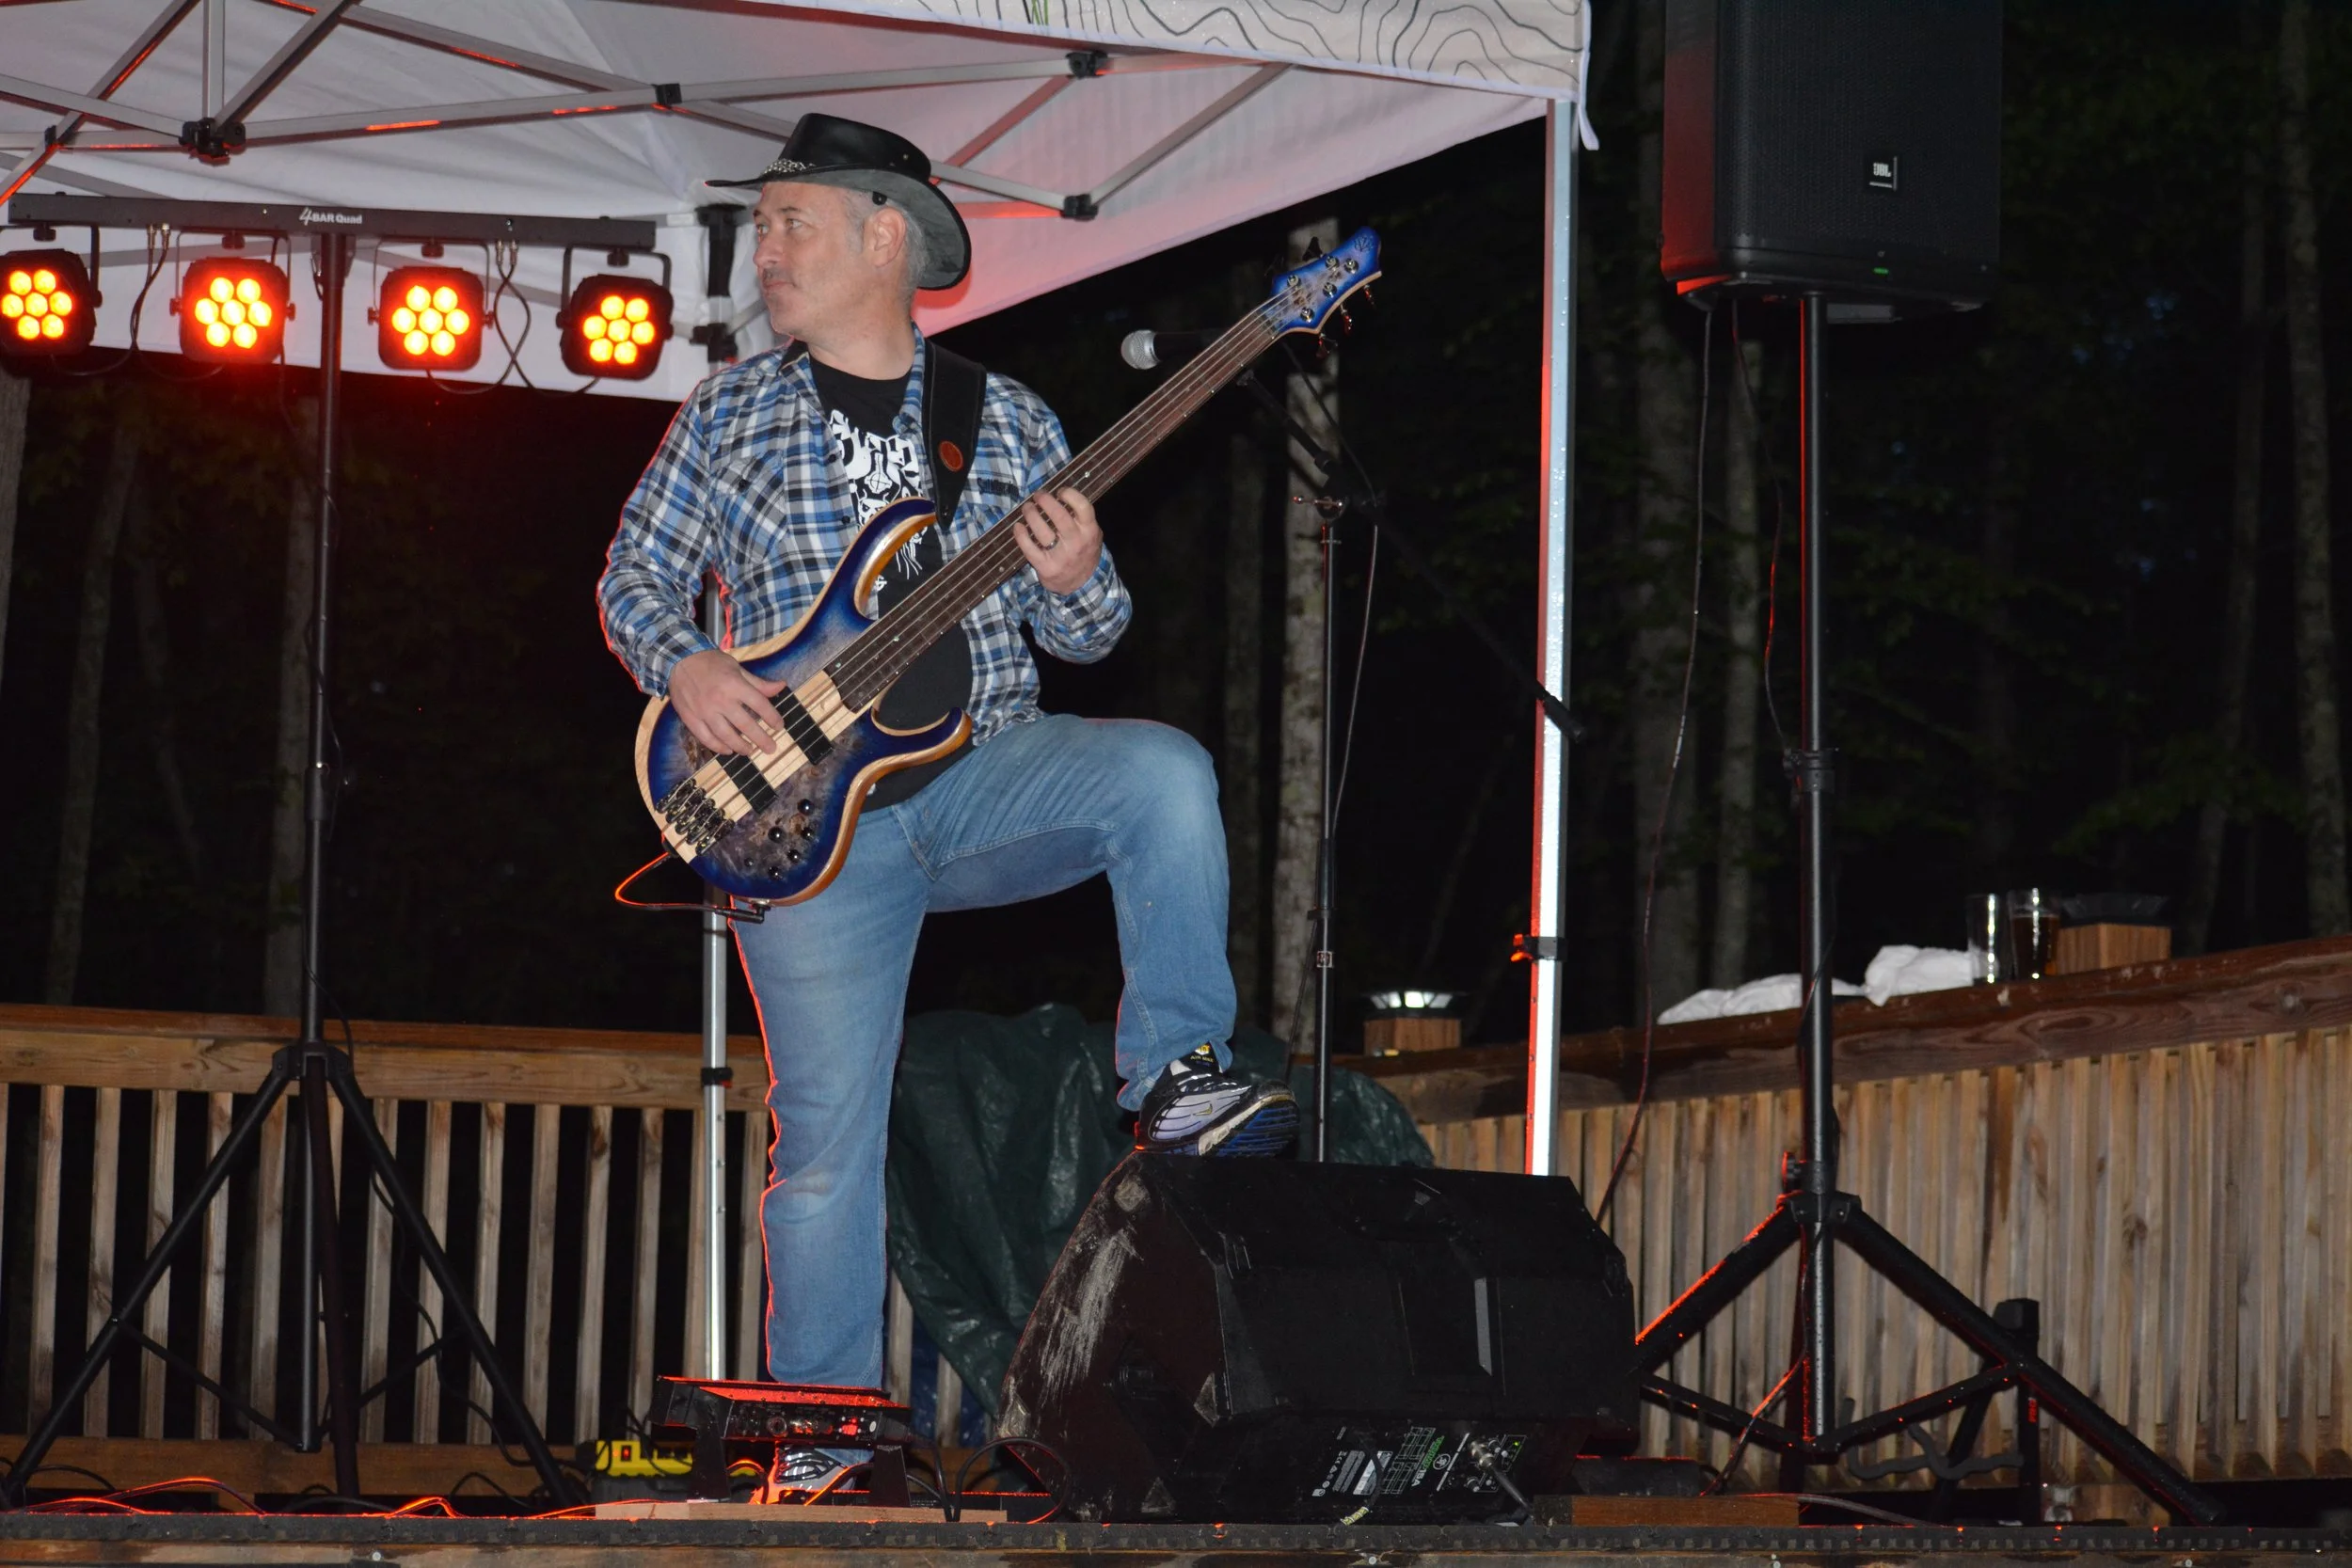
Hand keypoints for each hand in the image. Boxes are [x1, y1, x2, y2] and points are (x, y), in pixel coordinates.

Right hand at [668, 648, 784, 754]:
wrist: (679, 659)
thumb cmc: (711, 662)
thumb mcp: (737, 667)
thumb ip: (758, 682)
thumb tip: (781, 686)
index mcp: (734, 684)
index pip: (759, 704)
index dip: (772, 717)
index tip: (779, 726)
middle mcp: (720, 699)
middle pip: (745, 724)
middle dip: (761, 739)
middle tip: (771, 748)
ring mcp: (704, 711)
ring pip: (726, 736)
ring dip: (741, 746)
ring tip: (750, 751)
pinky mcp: (691, 718)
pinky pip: (706, 738)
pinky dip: (718, 747)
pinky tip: (728, 750)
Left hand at [1014, 487, 1101, 595]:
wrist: (1082, 584)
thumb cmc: (1083, 551)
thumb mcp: (1091, 534)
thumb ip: (1081, 518)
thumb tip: (1059, 496)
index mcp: (1090, 531)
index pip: (1083, 507)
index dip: (1070, 494)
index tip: (1060, 491)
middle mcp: (1076, 543)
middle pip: (1059, 516)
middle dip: (1045, 501)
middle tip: (1037, 495)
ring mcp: (1061, 556)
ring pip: (1042, 531)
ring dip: (1031, 515)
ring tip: (1027, 508)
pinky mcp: (1046, 567)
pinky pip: (1030, 549)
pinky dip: (1021, 535)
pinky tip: (1018, 526)